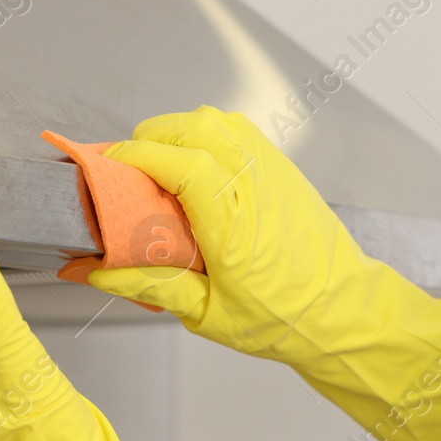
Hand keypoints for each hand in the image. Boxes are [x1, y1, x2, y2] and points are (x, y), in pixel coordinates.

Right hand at [65, 106, 440, 440]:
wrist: (345, 315)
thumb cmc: (285, 319)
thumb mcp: (206, 314)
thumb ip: (149, 284)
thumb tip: (95, 270)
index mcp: (235, 222)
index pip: (179, 162)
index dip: (135, 156)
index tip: (106, 166)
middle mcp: (257, 186)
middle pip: (194, 127)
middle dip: (151, 139)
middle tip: (127, 172)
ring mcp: (275, 172)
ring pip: (217, 121)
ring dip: (180, 133)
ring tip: (160, 169)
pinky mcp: (285, 170)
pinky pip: (239, 131)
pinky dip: (208, 137)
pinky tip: (196, 170)